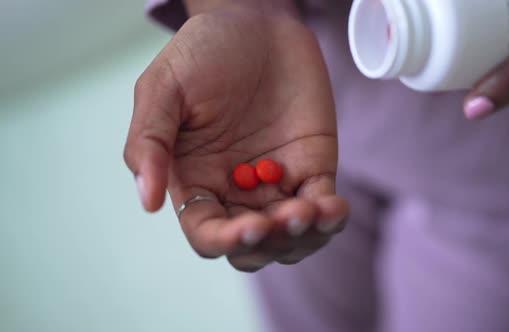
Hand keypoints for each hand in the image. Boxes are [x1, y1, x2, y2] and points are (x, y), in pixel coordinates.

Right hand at [124, 5, 348, 271]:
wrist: (256, 22)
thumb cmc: (204, 52)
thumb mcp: (163, 88)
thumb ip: (149, 142)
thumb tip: (147, 201)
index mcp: (197, 181)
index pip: (207, 232)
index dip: (225, 240)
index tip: (247, 227)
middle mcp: (236, 191)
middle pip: (253, 245)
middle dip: (270, 242)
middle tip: (284, 217)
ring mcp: (277, 183)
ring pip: (291, 238)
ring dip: (304, 237)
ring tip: (312, 209)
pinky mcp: (312, 168)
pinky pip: (324, 207)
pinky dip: (331, 217)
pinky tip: (333, 207)